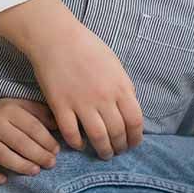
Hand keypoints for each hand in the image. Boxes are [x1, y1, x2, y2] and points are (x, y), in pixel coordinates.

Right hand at [0, 98, 58, 187]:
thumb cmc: (0, 114)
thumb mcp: (18, 105)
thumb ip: (38, 112)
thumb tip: (58, 125)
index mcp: (8, 109)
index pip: (32, 127)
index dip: (47, 140)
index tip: (57, 150)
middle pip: (20, 143)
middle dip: (39, 155)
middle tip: (51, 163)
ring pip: (4, 157)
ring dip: (22, 166)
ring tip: (36, 171)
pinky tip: (4, 179)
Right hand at [27, 24, 143, 159]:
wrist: (58, 39)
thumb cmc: (88, 47)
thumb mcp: (115, 64)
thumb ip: (123, 86)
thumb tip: (129, 107)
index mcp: (120, 86)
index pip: (135, 120)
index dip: (136, 137)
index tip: (133, 143)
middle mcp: (104, 97)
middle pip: (117, 132)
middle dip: (120, 146)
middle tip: (118, 151)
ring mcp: (82, 103)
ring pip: (98, 137)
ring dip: (103, 150)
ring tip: (104, 154)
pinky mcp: (61, 106)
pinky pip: (71, 133)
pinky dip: (77, 143)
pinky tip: (80, 144)